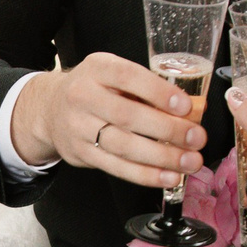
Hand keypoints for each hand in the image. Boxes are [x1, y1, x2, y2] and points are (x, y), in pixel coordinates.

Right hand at [9, 53, 204, 188]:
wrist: (50, 109)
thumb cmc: (94, 88)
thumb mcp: (114, 73)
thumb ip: (148, 87)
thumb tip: (194, 108)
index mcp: (96, 69)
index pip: (128, 78)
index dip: (158, 92)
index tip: (186, 106)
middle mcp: (83, 96)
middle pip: (128, 116)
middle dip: (168, 130)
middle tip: (196, 138)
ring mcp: (79, 127)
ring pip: (124, 146)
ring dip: (162, 157)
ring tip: (190, 162)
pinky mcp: (81, 154)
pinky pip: (117, 167)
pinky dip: (145, 175)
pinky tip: (168, 177)